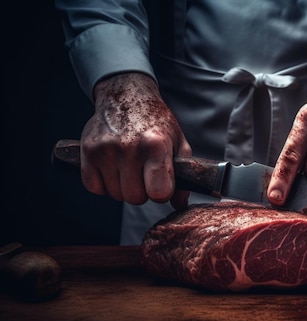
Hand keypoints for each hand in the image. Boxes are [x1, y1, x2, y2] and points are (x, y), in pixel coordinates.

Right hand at [79, 72, 191, 209]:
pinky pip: (94, 187)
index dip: (161, 193)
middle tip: (143, 175)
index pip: (159, 193)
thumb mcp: (178, 142)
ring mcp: (106, 149)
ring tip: (128, 168)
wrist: (125, 95)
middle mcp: (130, 148)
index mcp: (156, 146)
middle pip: (135, 198)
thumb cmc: (155, 122)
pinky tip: (112, 169)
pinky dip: (103, 184)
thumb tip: (180, 204)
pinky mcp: (87, 151)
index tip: (161, 184)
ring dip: (123, 187)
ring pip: (115, 194)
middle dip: (142, 192)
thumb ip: (182, 174)